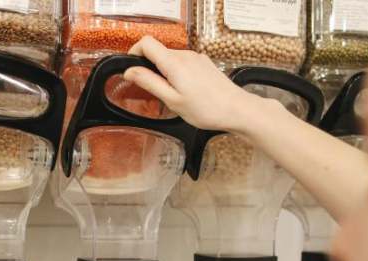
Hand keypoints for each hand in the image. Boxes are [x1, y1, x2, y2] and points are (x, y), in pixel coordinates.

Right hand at [123, 36, 279, 133]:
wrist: (237, 110)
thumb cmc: (206, 109)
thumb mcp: (172, 100)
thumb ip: (149, 83)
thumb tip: (130, 72)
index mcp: (174, 63)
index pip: (146, 43)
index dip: (134, 53)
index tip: (131, 69)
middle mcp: (185, 55)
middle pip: (158, 52)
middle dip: (149, 68)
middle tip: (153, 91)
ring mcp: (196, 58)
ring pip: (170, 58)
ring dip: (164, 72)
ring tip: (172, 95)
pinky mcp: (203, 63)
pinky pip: (182, 63)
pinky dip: (176, 74)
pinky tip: (185, 92)